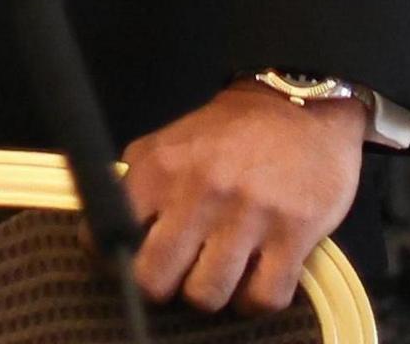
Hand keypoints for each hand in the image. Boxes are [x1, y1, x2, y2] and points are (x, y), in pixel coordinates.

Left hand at [119, 85, 362, 314]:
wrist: (301, 108)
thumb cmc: (230, 133)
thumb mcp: (170, 142)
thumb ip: (137, 181)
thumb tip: (109, 229)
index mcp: (161, 168)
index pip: (112, 235)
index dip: (115, 259)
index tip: (128, 263)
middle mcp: (200, 192)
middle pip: (155, 279)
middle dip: (162, 287)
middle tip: (176, 276)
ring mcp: (248, 215)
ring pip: (206, 296)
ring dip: (211, 293)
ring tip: (218, 275)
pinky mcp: (294, 234)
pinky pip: (262, 298)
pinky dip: (255, 300)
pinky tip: (254, 280)